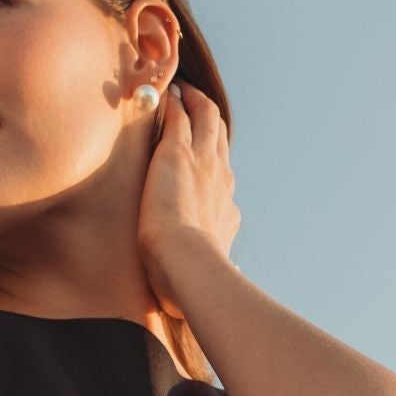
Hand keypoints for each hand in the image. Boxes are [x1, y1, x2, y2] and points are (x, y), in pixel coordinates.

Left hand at [137, 84, 239, 313]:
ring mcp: (204, 164)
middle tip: (200, 107)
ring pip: (208, 121)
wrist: (189, 268)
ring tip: (186, 91)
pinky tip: (169, 91)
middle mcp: (223, 182)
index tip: (208, 158)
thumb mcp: (200, 280)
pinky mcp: (178, 153)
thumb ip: (201, 282)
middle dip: (212, 122)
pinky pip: (181, 116)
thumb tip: (199, 304)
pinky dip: (178, 101)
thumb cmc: (189, 284)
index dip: (215, 165)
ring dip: (198, 103)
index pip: (223, 180)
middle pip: (222, 142)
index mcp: (227, 211)